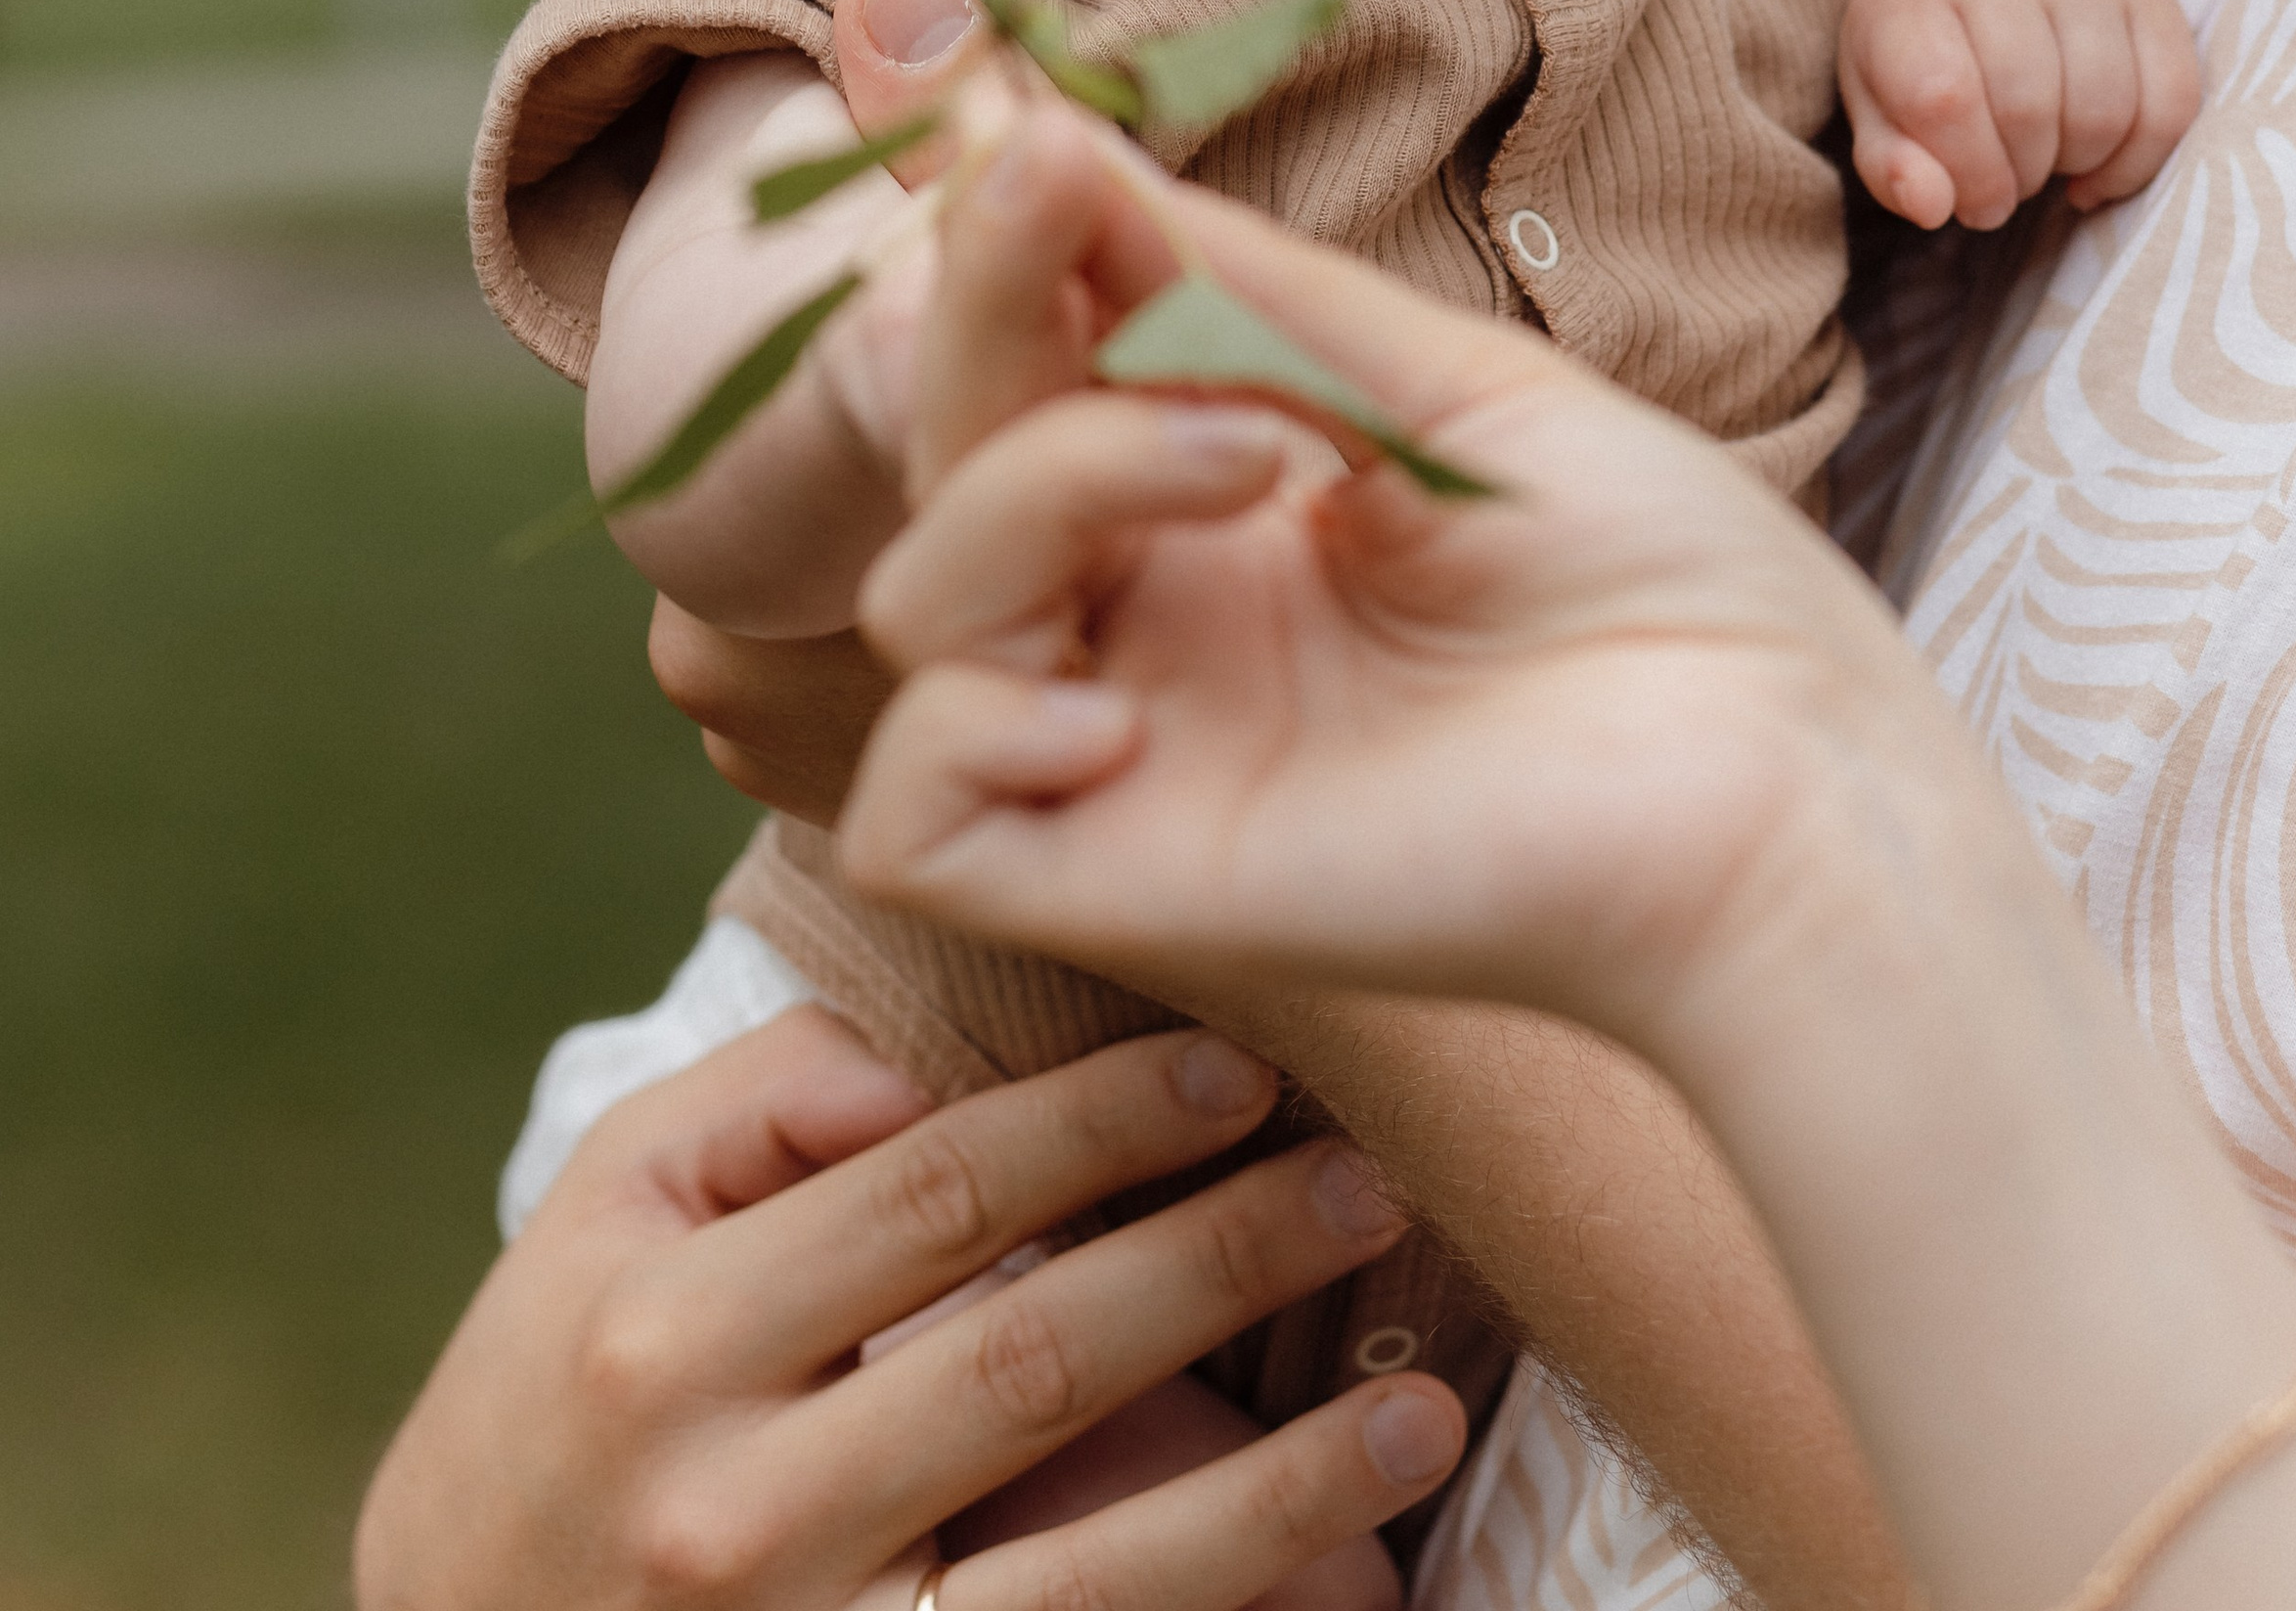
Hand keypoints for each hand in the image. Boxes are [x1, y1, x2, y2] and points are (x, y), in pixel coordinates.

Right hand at [353, 1010, 1462, 1609]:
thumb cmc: (553, 1406)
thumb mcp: (596, 1223)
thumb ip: (755, 1108)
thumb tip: (926, 1060)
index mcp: (663, 1339)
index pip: (934, 1195)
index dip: (1104, 1121)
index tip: (1241, 1068)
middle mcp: (727, 1513)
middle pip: (1031, 1362)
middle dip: (1223, 1261)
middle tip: (1370, 1187)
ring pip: (1086, 1581)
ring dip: (1278, 1493)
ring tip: (1421, 1412)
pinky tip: (1340, 1601)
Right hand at [841, 118, 1899, 1055]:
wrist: (1789, 773)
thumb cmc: (1669, 582)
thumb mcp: (1445, 381)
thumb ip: (1245, 292)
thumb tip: (1063, 147)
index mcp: (1224, 508)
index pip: (1032, 365)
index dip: (1000, 248)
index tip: (1036, 127)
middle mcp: (1157, 624)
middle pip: (946, 455)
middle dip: (979, 302)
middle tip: (1059, 184)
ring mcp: (1137, 756)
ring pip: (921, 601)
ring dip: (1040, 480)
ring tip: (1246, 452)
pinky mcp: (1133, 887)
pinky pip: (916, 817)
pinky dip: (964, 723)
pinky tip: (1114, 700)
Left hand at [1837, 0, 2200, 230]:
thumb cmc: (1922, 59)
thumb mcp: (1879, 112)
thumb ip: (1892, 166)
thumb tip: (1931, 207)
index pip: (1944, 96)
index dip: (1969, 174)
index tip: (1973, 204)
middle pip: (2030, 108)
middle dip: (2021, 173)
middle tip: (2009, 177)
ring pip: (2105, 109)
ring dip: (2078, 163)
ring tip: (2048, 157)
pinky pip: (2173, 100)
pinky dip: (2140, 158)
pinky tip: (2100, 164)